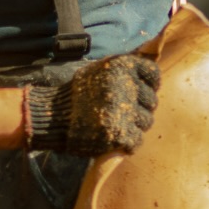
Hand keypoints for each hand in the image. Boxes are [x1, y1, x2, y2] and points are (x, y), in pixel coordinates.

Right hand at [25, 53, 160, 156]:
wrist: (54, 116)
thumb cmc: (78, 94)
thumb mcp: (99, 70)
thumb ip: (124, 70)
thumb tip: (149, 69)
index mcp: (123, 66)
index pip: (154, 74)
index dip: (149, 86)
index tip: (139, 94)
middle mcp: (127, 85)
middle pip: (152, 102)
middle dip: (140, 109)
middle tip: (122, 113)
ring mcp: (125, 110)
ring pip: (147, 122)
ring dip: (135, 126)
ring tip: (116, 125)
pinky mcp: (120, 133)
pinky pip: (137, 140)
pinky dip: (128, 143)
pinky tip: (114, 139)